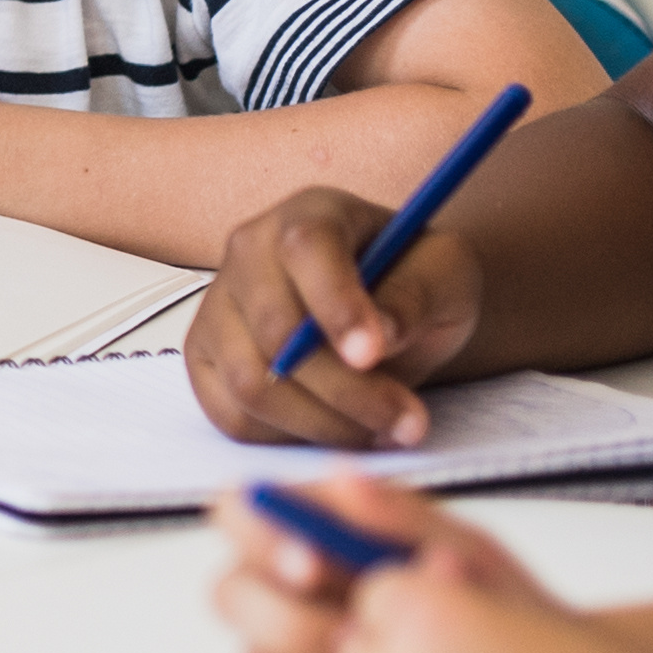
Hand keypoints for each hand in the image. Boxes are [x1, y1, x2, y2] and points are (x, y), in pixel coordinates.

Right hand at [184, 187, 480, 446]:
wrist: (389, 307)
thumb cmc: (415, 282)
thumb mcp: (446, 274)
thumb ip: (417, 293)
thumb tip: (380, 333)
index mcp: (311, 214)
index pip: (306, 249)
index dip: (335, 303)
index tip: (373, 352)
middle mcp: (250, 252)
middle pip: (275, 330)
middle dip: (346, 390)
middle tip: (408, 420)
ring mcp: (218, 306)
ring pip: (250, 382)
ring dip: (324, 422)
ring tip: (383, 429)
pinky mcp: (205, 360)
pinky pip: (232, 416)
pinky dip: (289, 437)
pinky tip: (338, 429)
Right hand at [205, 476, 544, 652]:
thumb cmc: (504, 618)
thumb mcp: (471, 555)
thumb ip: (406, 516)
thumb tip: (342, 477)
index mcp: (311, 535)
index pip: (240, 511)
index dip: (261, 536)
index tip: (313, 563)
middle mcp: (283, 594)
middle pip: (230, 595)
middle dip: (288, 621)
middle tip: (353, 637)